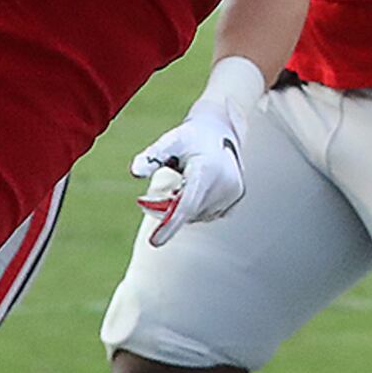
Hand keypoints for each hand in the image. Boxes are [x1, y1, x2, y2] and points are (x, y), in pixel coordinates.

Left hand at [129, 60, 262, 244]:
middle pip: (189, 211)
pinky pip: (210, 213)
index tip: (154, 243)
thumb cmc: (190, 136)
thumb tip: (134, 172)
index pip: (186, 206)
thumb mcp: (168, 142)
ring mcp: (233, 192)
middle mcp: (225, 183)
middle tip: (166, 188)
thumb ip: (151, 156)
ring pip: (199, 215)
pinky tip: (199, 186)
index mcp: (207, 170)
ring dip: (185, 207)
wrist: (221, 129)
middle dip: (170, 209)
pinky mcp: (237, 197)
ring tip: (184, 183)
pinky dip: (198, 206)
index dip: (169, 226)